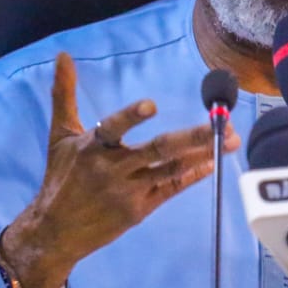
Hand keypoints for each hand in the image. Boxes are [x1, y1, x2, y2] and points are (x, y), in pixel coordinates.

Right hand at [0, 52, 239, 287]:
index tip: (151, 105)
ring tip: (231, 139)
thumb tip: (62, 55)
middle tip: (222, 123)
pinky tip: (213, 162)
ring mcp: (129, 191)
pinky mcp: (140, 210)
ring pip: (172, 168)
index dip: (130, 116)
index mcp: (93, 148)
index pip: (113, 128)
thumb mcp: (59, 136)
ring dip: (203, 153)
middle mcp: (113, 169)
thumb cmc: (60, 178)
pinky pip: (172, 189)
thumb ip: (64, 94)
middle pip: (158, 150)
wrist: (56, 232)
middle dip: (193, 136)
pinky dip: (193, 175)